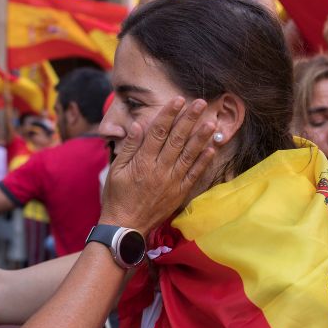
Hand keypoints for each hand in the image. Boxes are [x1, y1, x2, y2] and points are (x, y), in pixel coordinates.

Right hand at [99, 97, 214, 235]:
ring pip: (189, 155)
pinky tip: (212, 148)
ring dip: (201, 137)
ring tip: (211, 121)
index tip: (177, 100)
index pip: (157, 133)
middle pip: (176, 140)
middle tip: (199, 103)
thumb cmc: (116, 197)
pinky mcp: (179, 193)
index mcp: (142, 162)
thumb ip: (129, 147)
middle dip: (188, 119)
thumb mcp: (116, 170)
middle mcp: (159, 170)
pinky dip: (204, 161)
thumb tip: (137, 125)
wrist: (126, 227)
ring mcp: (172, 182)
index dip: (168, 115)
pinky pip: (194, 174)